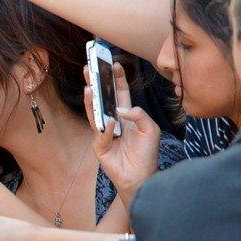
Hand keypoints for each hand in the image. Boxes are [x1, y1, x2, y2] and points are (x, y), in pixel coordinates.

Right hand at [84, 63, 158, 205]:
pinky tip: (111, 122)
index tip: (113, 64)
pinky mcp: (99, 147)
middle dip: (96, 83)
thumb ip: (140, 116)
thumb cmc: (147, 153)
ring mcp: (104, 134)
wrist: (141, 176)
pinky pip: (101, 135)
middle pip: (102, 100)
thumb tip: (122, 109)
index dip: (116, 79)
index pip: (119, 94)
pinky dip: (106, 129)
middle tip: (89, 68)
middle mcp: (112, 122)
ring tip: (89, 87)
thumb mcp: (151, 130)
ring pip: (95, 114)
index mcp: (126, 116)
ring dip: (91, 101)